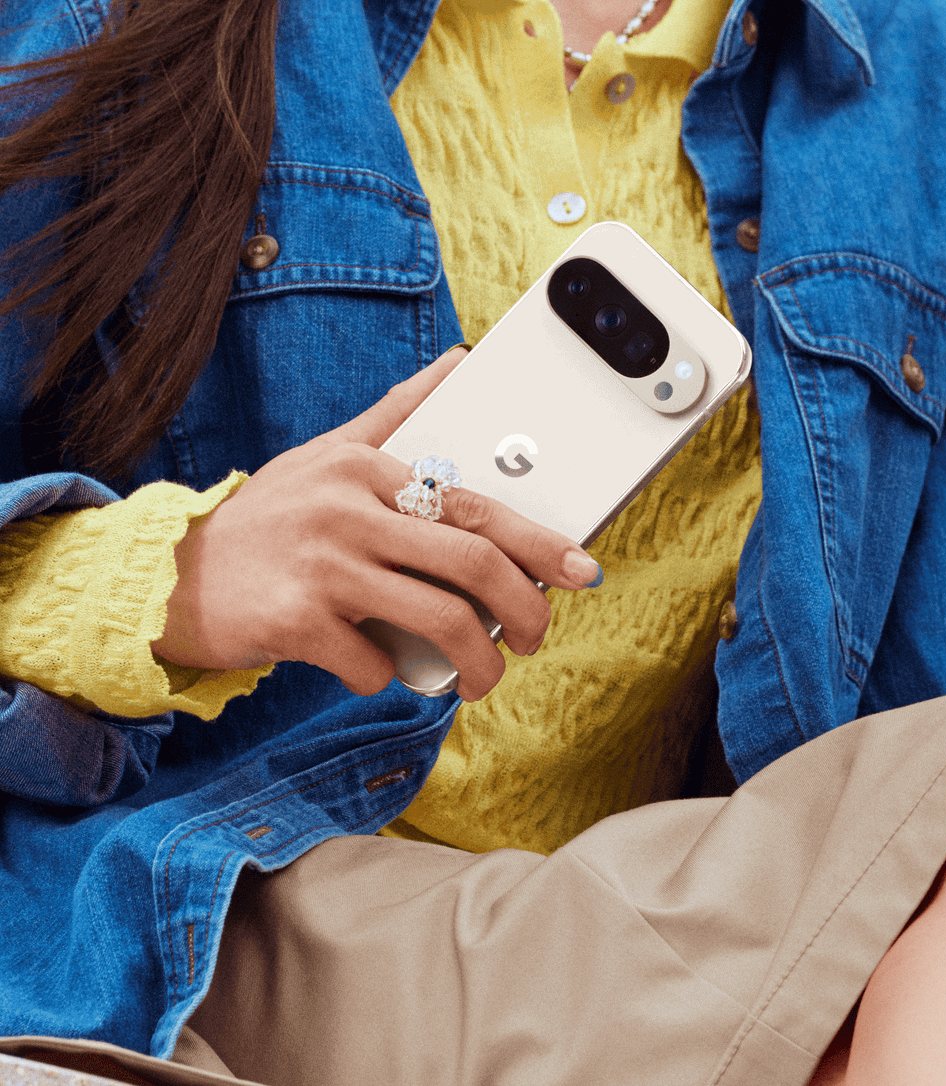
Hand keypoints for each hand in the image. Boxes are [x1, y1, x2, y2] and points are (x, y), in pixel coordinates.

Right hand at [153, 347, 601, 700]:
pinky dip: (387, 676)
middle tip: (537, 637)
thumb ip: (397, 414)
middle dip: (524, 611)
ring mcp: (322, 567)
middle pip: (471, 563)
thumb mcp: (327, 454)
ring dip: (475, 662)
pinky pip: (372, 663)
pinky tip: (376, 667)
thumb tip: (459, 362)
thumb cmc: (267, 519)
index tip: (582, 569)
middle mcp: (348, 511)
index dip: (539, 542)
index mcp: (367, 470)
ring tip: (481, 679)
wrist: (168, 575)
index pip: (476, 505)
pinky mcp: (294, 622)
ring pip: (437, 620)